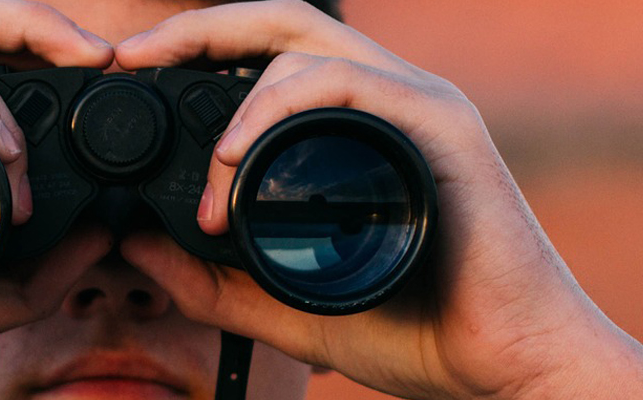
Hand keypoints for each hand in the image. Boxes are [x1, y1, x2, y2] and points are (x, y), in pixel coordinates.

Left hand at [113, 2, 642, 398]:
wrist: (511, 367)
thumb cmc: (423, 335)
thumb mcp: (286, 310)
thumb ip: (211, 281)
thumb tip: (133, 244)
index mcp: (359, 125)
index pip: (270, 54)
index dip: (199, 49)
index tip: (131, 73)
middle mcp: (391, 98)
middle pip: (282, 23)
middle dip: (198, 29)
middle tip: (132, 58)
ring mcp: (419, 104)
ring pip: (307, 44)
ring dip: (234, 96)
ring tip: (204, 175)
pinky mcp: (440, 125)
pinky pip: (346, 83)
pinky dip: (279, 107)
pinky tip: (237, 157)